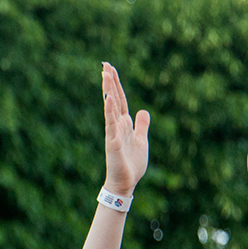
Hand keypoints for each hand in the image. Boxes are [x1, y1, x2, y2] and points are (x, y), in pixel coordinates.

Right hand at [100, 63, 149, 196]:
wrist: (125, 183)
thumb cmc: (131, 164)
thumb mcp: (141, 140)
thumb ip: (141, 125)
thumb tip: (143, 111)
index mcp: (124, 123)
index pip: (120, 99)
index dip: (116, 84)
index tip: (109, 68)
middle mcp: (117, 125)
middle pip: (114, 98)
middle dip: (110, 82)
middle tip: (105, 64)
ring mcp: (114, 132)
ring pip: (111, 107)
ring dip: (108, 91)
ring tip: (104, 75)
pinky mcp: (113, 142)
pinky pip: (111, 124)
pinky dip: (110, 111)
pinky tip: (109, 99)